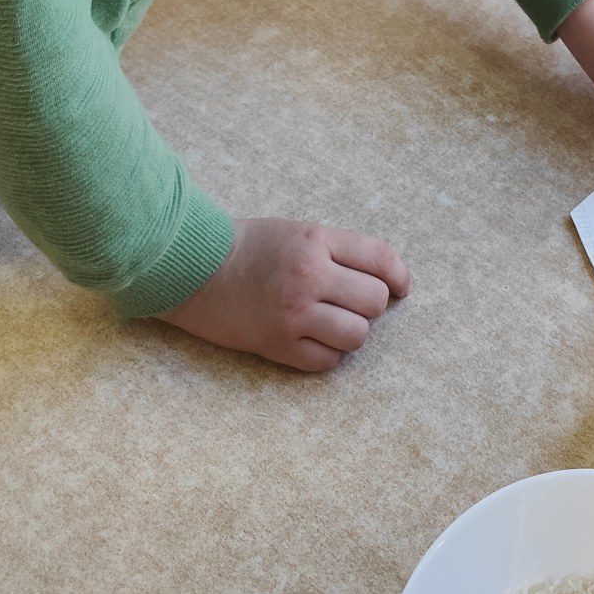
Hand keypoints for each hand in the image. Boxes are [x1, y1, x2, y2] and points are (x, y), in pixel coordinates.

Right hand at [157, 216, 409, 372]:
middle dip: (370, 305)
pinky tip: (313, 340)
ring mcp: (293, 312)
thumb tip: (384, 278)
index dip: (399, 275)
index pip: (380, 258)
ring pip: (357, 335)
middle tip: (351, 303)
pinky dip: (327, 354)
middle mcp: (309, 275)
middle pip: (374, 301)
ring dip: (351, 332)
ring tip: (333, 323)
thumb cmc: (248, 247)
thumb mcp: (297, 232)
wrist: (193, 268)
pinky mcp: (277, 344)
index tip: (401, 287)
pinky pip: (328, 361)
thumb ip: (337, 251)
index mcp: (315, 240)